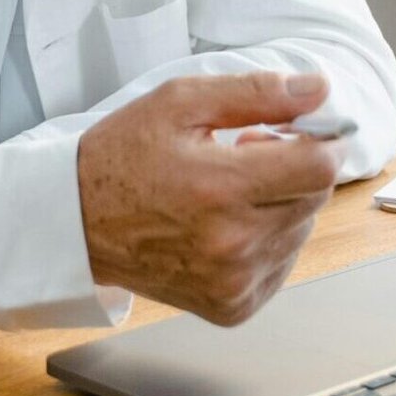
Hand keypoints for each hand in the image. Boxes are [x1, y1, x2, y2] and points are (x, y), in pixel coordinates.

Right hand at [78, 72, 338, 325]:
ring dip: (279, 206)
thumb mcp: (180, 103)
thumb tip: (319, 89)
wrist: (74, 222)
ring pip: (301, 230)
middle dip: (292, 169)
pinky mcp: (231, 306)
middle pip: (314, 197)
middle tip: (243, 156)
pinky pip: (281, 265)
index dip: (317, 139)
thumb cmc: (122, 157)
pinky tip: (225, 226)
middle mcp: (232, 242)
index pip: (320, 165)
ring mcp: (233, 281)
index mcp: (221, 187)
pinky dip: (266, 242)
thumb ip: (255, 93)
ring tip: (226, 193)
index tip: (294, 131)